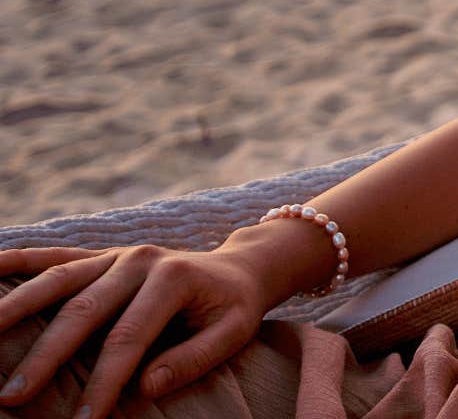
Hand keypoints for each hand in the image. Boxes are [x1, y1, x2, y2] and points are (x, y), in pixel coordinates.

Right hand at [0, 243, 276, 410]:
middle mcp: (139, 260)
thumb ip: (195, 357)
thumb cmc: (234, 307)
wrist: (240, 267)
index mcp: (173, 278)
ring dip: (15, 308)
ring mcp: (116, 255)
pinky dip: (20, 260)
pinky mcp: (100, 256)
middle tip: (11, 398)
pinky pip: (55, 256)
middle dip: (45, 357)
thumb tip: (147, 386)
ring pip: (57, 280)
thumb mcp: (234, 331)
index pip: (128, 337)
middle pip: (82, 311)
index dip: (104, 381)